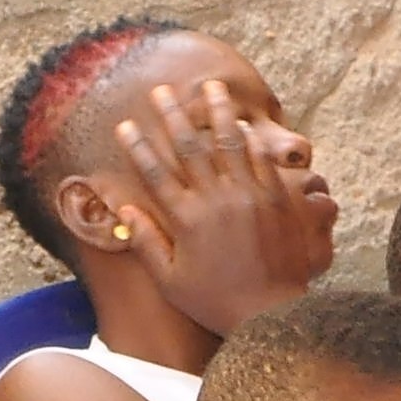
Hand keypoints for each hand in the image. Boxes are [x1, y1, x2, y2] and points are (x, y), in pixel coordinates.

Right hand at [112, 81, 335, 337]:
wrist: (270, 313)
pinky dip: (250, 139)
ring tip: (211, 86)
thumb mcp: (171, 281)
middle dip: (172, 115)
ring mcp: (248, 196)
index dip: (137, 147)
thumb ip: (147, 243)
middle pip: (189, 147)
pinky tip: (242, 123)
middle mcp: (215, 200)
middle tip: (160, 91)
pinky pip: (260, 159)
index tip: (124, 125)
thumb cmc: (216, 302)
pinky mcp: (276, 199)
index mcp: (186, 219)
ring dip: (218, 112)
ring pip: (229, 143)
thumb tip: (124, 210)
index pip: (155, 173)